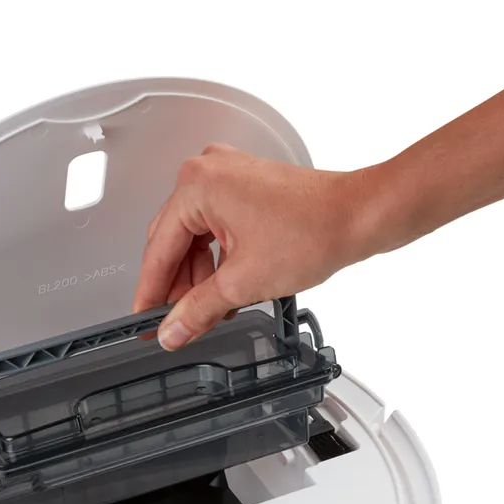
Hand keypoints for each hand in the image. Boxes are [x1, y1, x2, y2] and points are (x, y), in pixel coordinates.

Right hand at [132, 143, 369, 349]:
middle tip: (177, 324)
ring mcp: (229, 177)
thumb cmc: (314, 230)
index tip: (144, 322)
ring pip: (197, 238)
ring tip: (209, 313)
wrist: (359, 216)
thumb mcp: (244, 282)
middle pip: (174, 242)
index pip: (158, 250)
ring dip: (201, 278)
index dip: (150, 294)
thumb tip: (172, 330)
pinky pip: (218, 228)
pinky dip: (219, 261)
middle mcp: (207, 173)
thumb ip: (198, 310)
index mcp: (196, 187)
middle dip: (178, 288)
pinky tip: (226, 290)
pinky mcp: (247, 188)